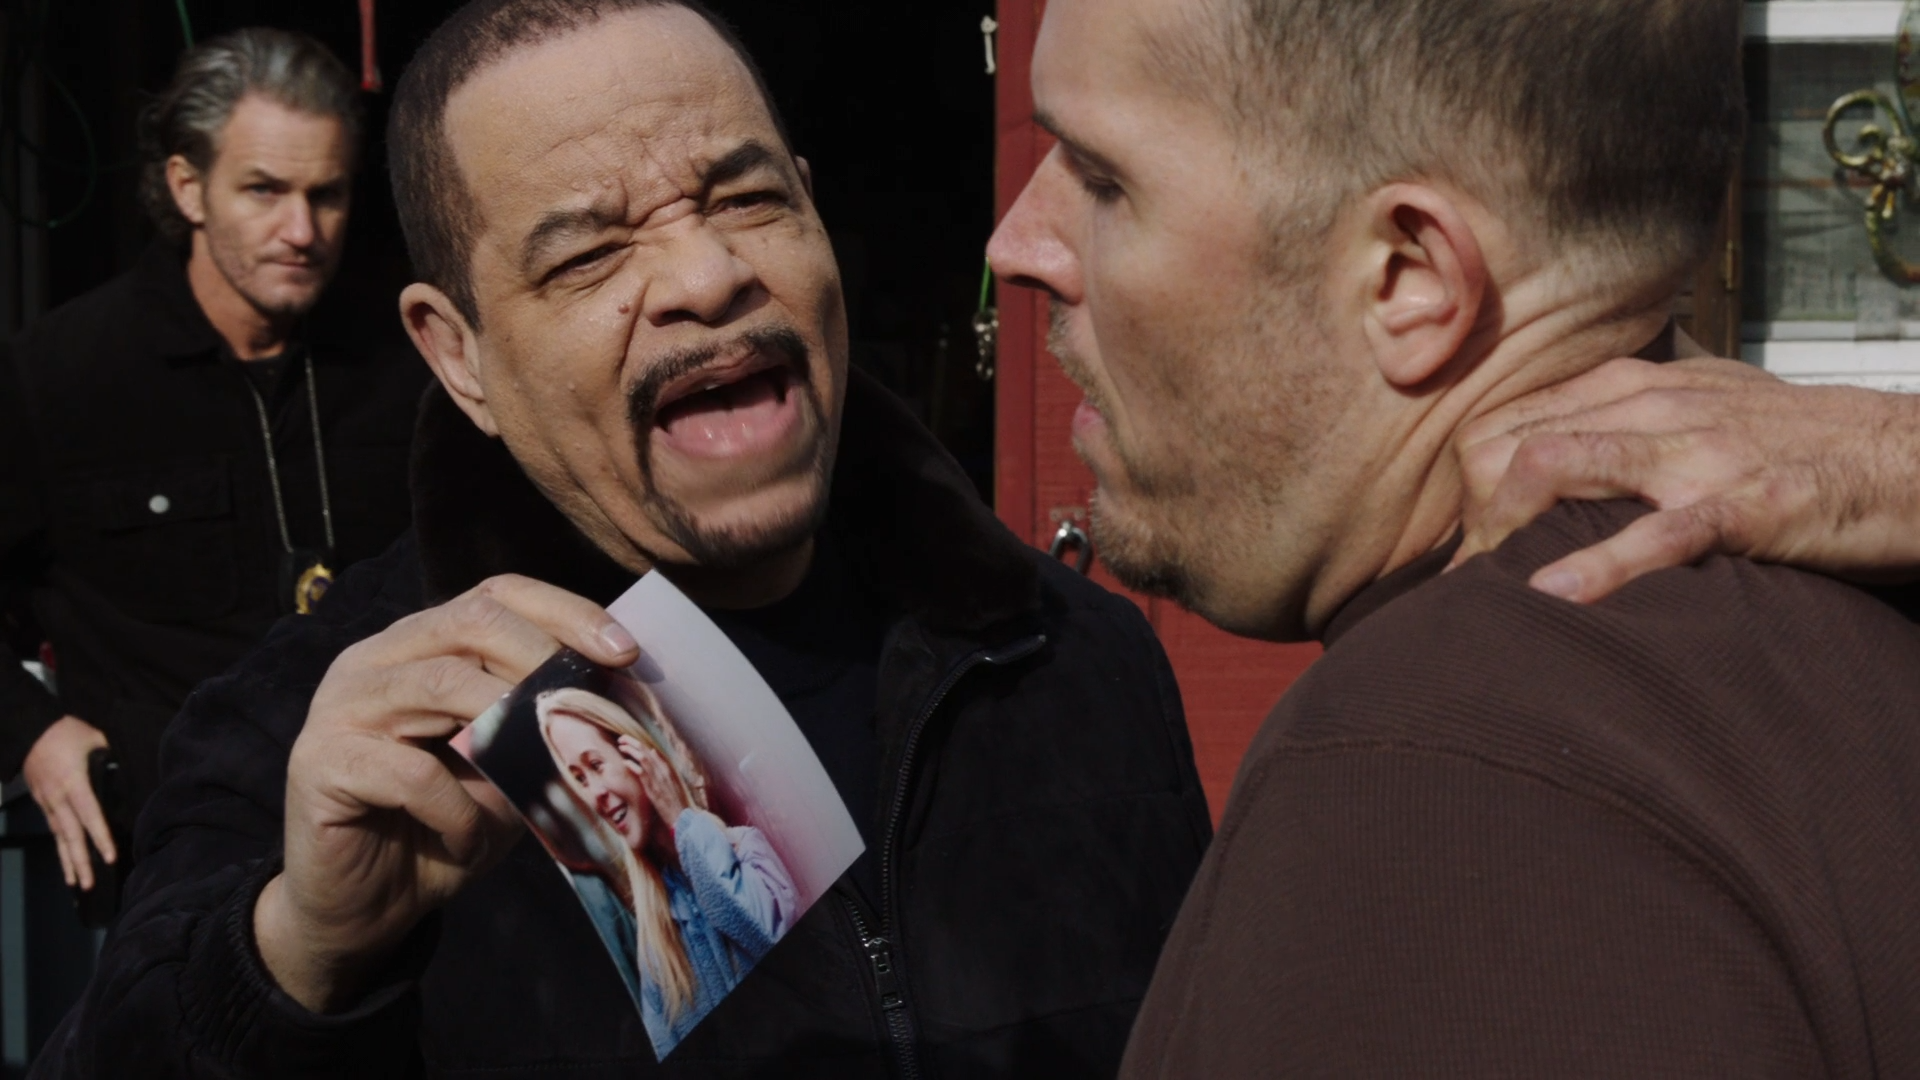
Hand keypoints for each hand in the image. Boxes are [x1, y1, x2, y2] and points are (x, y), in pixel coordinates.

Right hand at [22, 715, 113, 890]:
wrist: (30, 728)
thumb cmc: (66, 732)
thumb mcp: (95, 738)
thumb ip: (112, 756)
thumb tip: (129, 769)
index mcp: (73, 783)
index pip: (90, 816)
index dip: (100, 838)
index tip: (109, 857)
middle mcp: (58, 798)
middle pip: (70, 836)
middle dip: (79, 862)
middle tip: (89, 884)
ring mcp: (47, 802)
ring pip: (59, 837)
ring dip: (67, 860)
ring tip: (76, 882)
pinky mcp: (43, 801)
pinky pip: (54, 828)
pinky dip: (61, 846)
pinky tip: (67, 859)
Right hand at [254, 575, 639, 1013]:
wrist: (363, 907)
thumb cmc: (445, 827)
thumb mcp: (509, 770)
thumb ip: (541, 725)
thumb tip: (618, 701)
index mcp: (422, 644)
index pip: (497, 595)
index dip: (564, 612)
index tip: (624, 652)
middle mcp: (376, 658)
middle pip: (469, 621)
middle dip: (544, 657)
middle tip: (589, 703)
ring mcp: (341, 704)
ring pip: (441, 682)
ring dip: (506, 727)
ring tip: (542, 769)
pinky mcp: (319, 761)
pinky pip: (409, 772)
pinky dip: (457, 808)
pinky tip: (469, 838)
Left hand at [618, 735, 689, 826]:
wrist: (682, 815)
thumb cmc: (675, 801)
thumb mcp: (671, 780)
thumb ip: (662, 766)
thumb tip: (653, 751)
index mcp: (667, 768)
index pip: (652, 751)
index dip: (639, 744)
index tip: (630, 741)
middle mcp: (663, 771)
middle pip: (646, 751)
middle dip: (633, 742)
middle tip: (622, 738)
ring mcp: (658, 779)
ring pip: (643, 758)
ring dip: (631, 750)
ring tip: (621, 746)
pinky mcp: (653, 788)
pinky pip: (641, 773)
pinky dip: (633, 766)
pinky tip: (625, 762)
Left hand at [1455, 357, 1919, 601]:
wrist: (1902, 456)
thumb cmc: (1789, 440)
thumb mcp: (1695, 405)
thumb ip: (1618, 419)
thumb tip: (1540, 456)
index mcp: (1627, 385)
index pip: (1504, 426)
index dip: (1470, 490)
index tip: (1466, 546)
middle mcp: (1649, 406)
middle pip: (1511, 447)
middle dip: (1475, 517)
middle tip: (1469, 582)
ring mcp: (1695, 452)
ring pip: (1562, 466)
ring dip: (1509, 532)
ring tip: (1485, 590)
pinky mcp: (1745, 503)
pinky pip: (1659, 533)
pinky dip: (1602, 565)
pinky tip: (1555, 597)